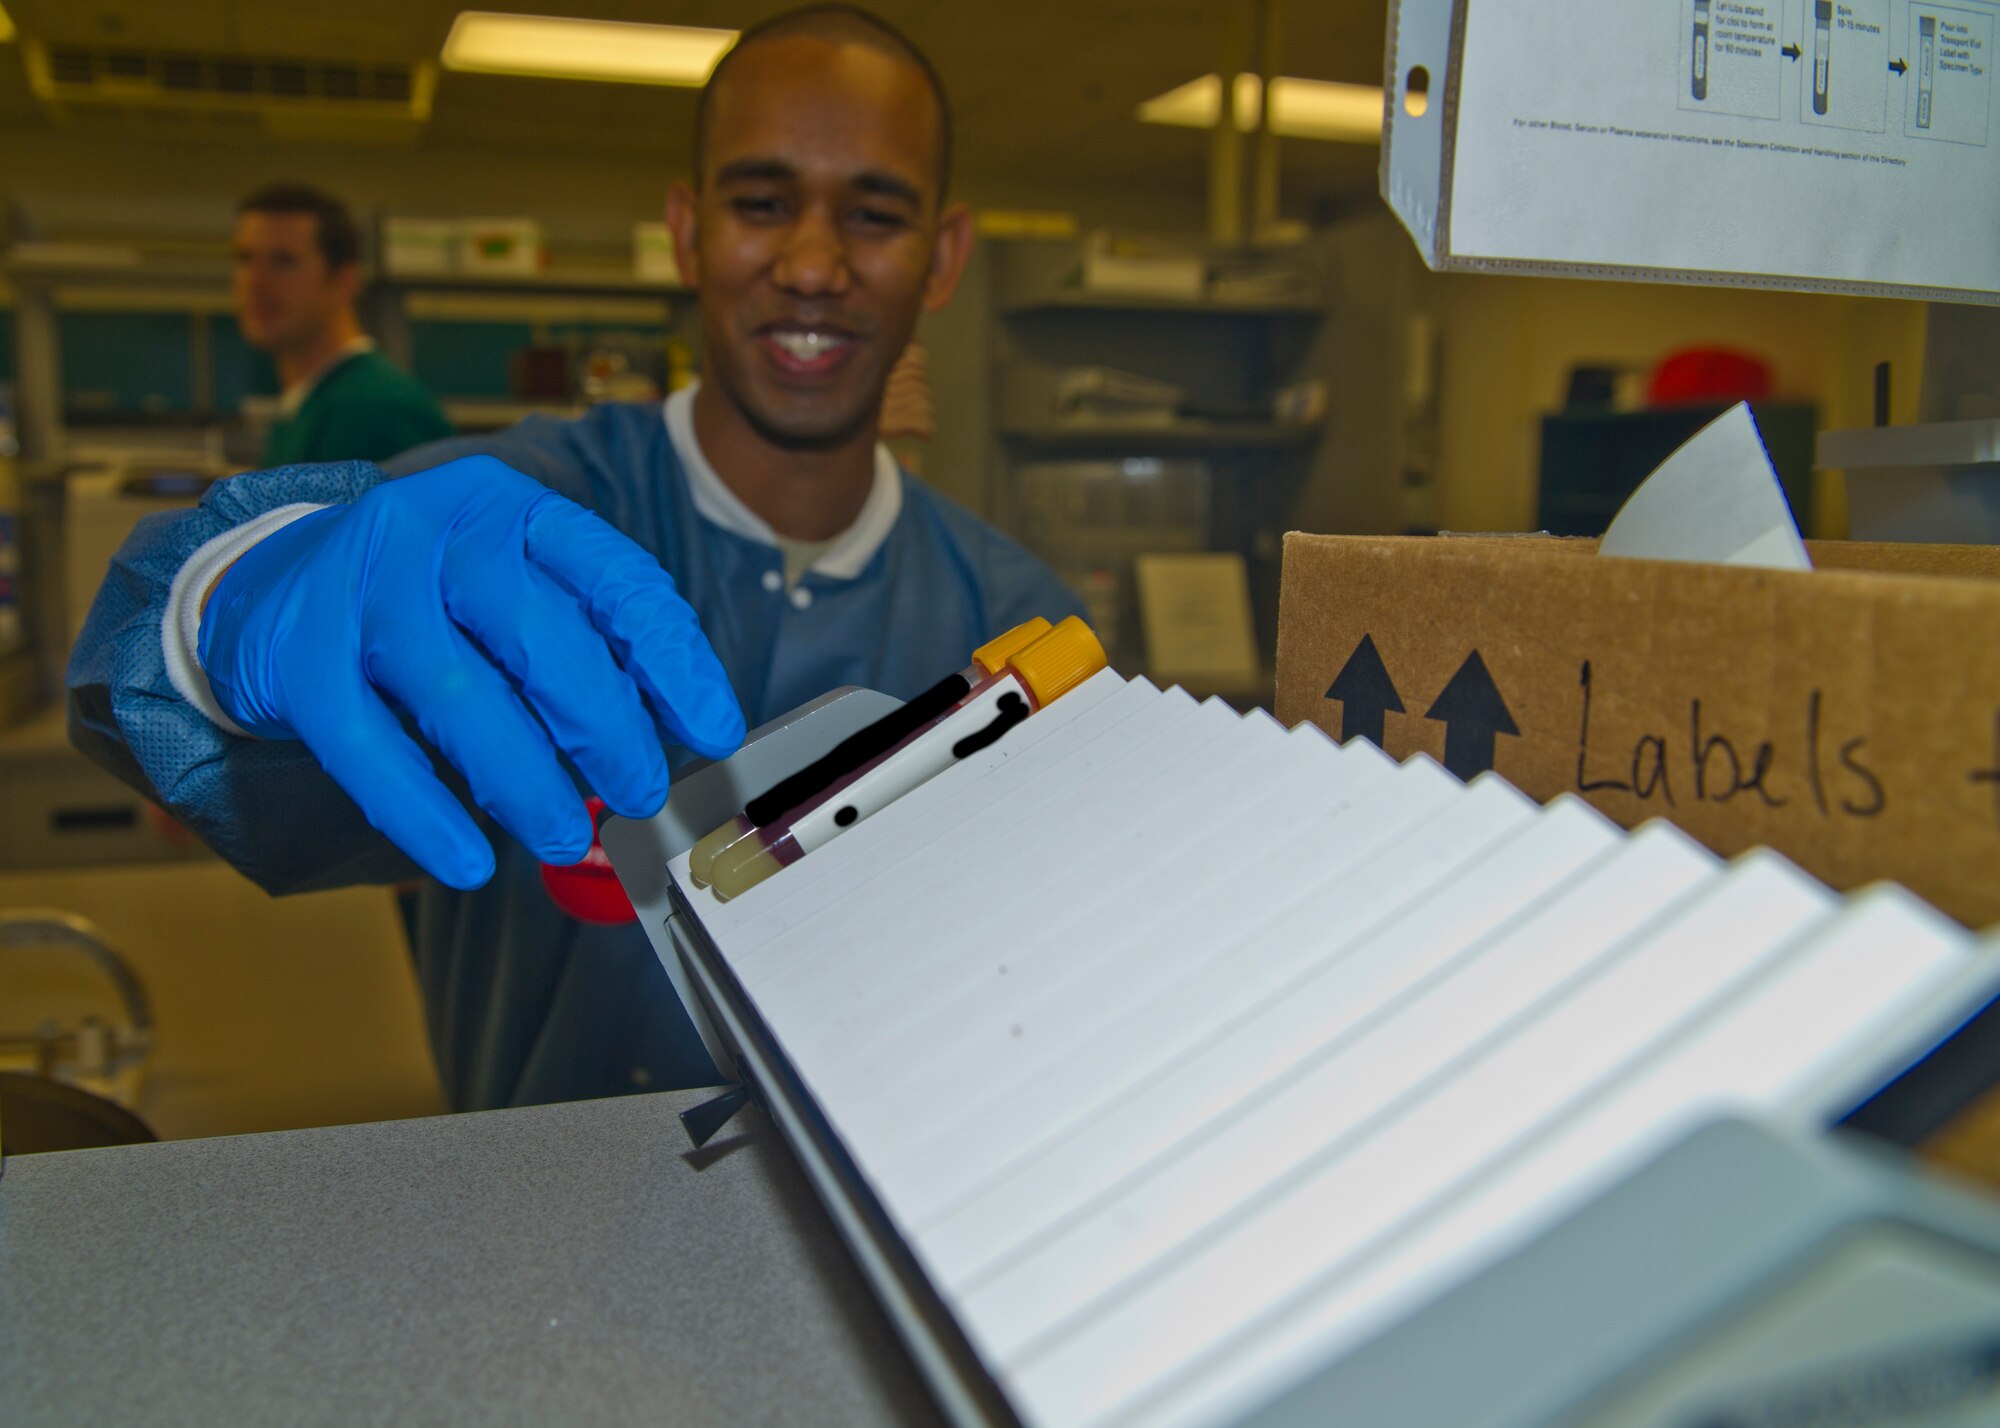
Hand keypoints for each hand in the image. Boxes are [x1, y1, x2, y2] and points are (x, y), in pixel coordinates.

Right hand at [199, 457, 744, 887]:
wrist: (262, 586)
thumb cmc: (425, 600)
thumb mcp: (512, 590)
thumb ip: (589, 641)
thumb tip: (679, 728)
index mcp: (510, 510)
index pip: (612, 576)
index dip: (672, 658)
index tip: (713, 730)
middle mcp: (436, 531)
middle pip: (541, 634)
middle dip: (605, 726)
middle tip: (639, 791)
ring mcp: (361, 588)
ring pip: (462, 695)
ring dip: (525, 780)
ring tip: (567, 835)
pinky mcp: (300, 655)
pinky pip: (369, 749)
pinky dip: (423, 814)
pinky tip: (467, 863)